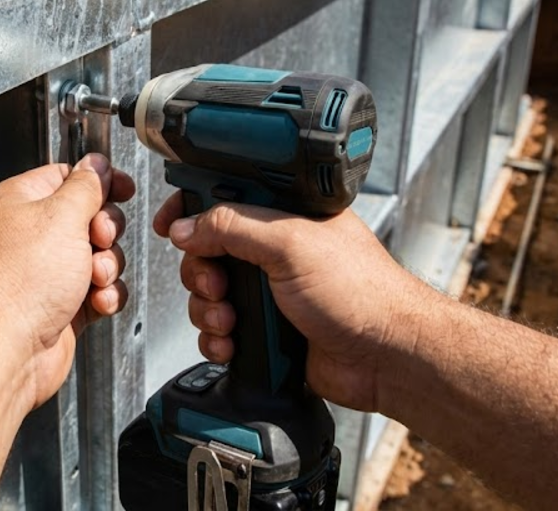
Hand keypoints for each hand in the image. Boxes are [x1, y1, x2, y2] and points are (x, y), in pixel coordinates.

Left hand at [0, 154, 134, 409]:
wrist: (10, 348)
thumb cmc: (20, 283)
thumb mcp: (62, 216)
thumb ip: (86, 186)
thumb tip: (96, 165)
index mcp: (22, 202)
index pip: (69, 177)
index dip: (100, 183)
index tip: (123, 189)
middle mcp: (32, 235)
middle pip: (91, 217)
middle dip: (105, 232)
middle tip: (98, 239)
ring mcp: (48, 272)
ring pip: (101, 256)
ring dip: (108, 267)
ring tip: (93, 278)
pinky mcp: (63, 304)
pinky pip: (100, 290)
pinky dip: (105, 295)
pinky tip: (96, 302)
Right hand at [154, 196, 441, 410]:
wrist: (386, 359)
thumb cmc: (362, 294)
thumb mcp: (290, 243)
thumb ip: (233, 227)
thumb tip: (187, 225)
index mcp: (286, 214)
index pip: (226, 198)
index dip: (192, 209)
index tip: (171, 225)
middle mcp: (277, 250)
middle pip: (207, 251)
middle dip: (201, 273)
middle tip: (218, 285)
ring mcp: (270, 292)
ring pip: (209, 294)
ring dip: (208, 311)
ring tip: (230, 322)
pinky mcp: (266, 331)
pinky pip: (220, 331)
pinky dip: (217, 340)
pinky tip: (232, 345)